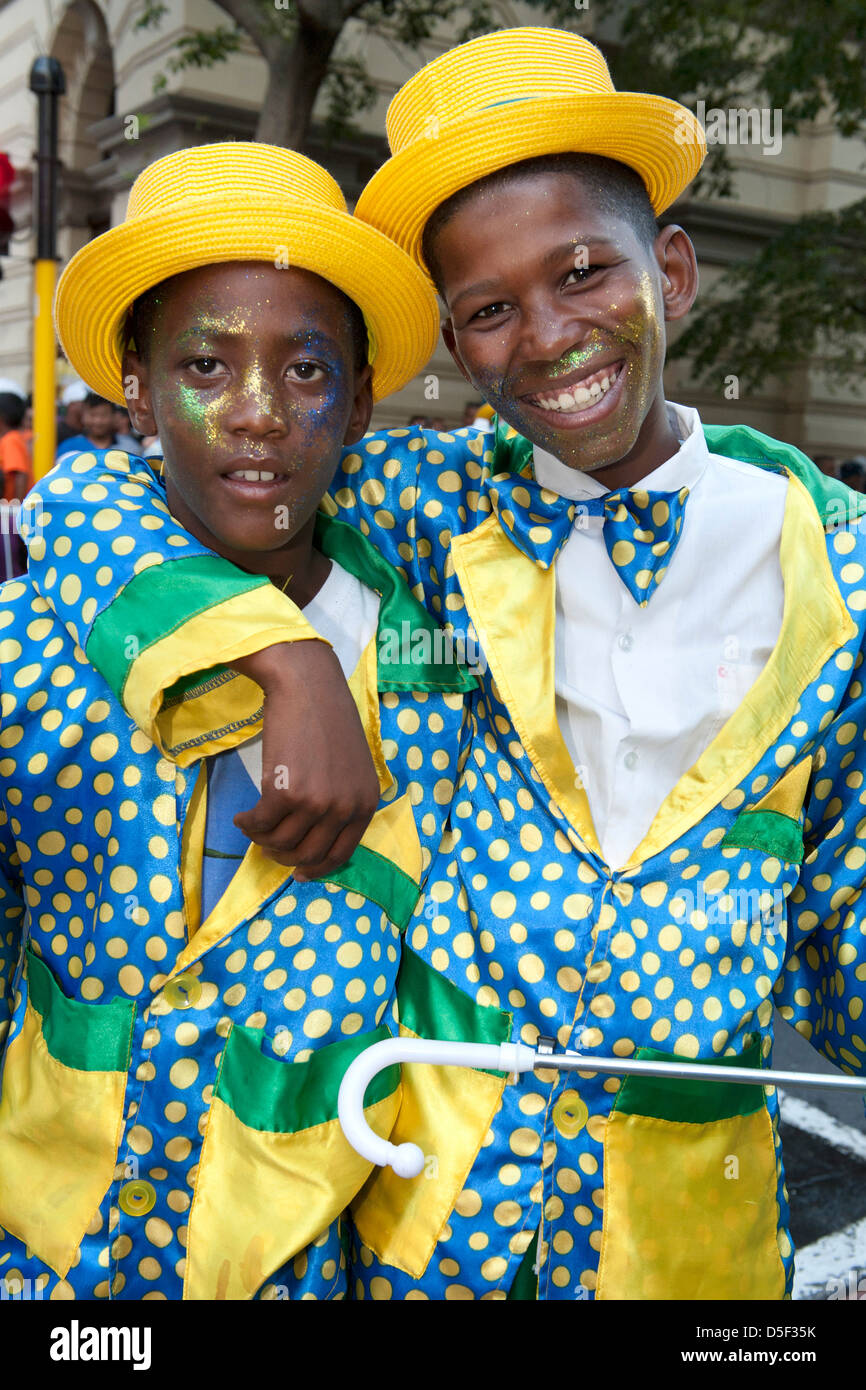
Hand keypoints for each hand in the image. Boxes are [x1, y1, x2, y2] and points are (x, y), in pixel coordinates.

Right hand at [231, 641, 379, 879]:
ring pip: (281, 843)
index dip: (316, 868)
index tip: (298, 871)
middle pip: (308, 855)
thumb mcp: (351, 766)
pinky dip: (247, 825)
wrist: (307, 686)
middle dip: (284, 857)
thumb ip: (341, 800)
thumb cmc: (326, 720)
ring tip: (253, 824)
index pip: (341, 854)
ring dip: (261, 839)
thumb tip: (313, 837)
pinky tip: (242, 817)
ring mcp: (316, 802)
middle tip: (268, 846)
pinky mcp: (285, 792)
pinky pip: (260, 825)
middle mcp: (344, 807)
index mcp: (365, 803)